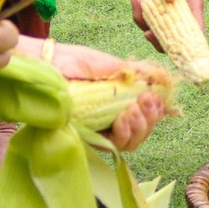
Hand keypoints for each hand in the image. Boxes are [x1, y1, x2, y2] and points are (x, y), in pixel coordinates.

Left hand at [42, 41, 169, 151]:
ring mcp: (99, 130)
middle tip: (146, 102)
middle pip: (141, 132)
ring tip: (133, 110)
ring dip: (140, 127)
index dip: (155, 111)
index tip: (155, 97)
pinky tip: (123, 118)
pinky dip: (124, 134)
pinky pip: (113, 145)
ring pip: (130, 142)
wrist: (47, 63)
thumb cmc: (74, 61)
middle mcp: (111, 119)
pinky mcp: (87, 138)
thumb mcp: (110, 64)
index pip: (145, 116)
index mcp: (119, 103)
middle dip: (150, 119)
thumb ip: (135, 74)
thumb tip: (160, 78)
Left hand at [133, 0, 201, 49]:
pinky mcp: (156, 9)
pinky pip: (146, 20)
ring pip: (156, 31)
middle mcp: (182, 13)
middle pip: (174, 39)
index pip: (196, 32)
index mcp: (193, 5)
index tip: (176, 53)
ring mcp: (168, 12)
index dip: (189, 47)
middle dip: (159, 40)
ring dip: (143, 21)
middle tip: (147, 33)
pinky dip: (138, 12)